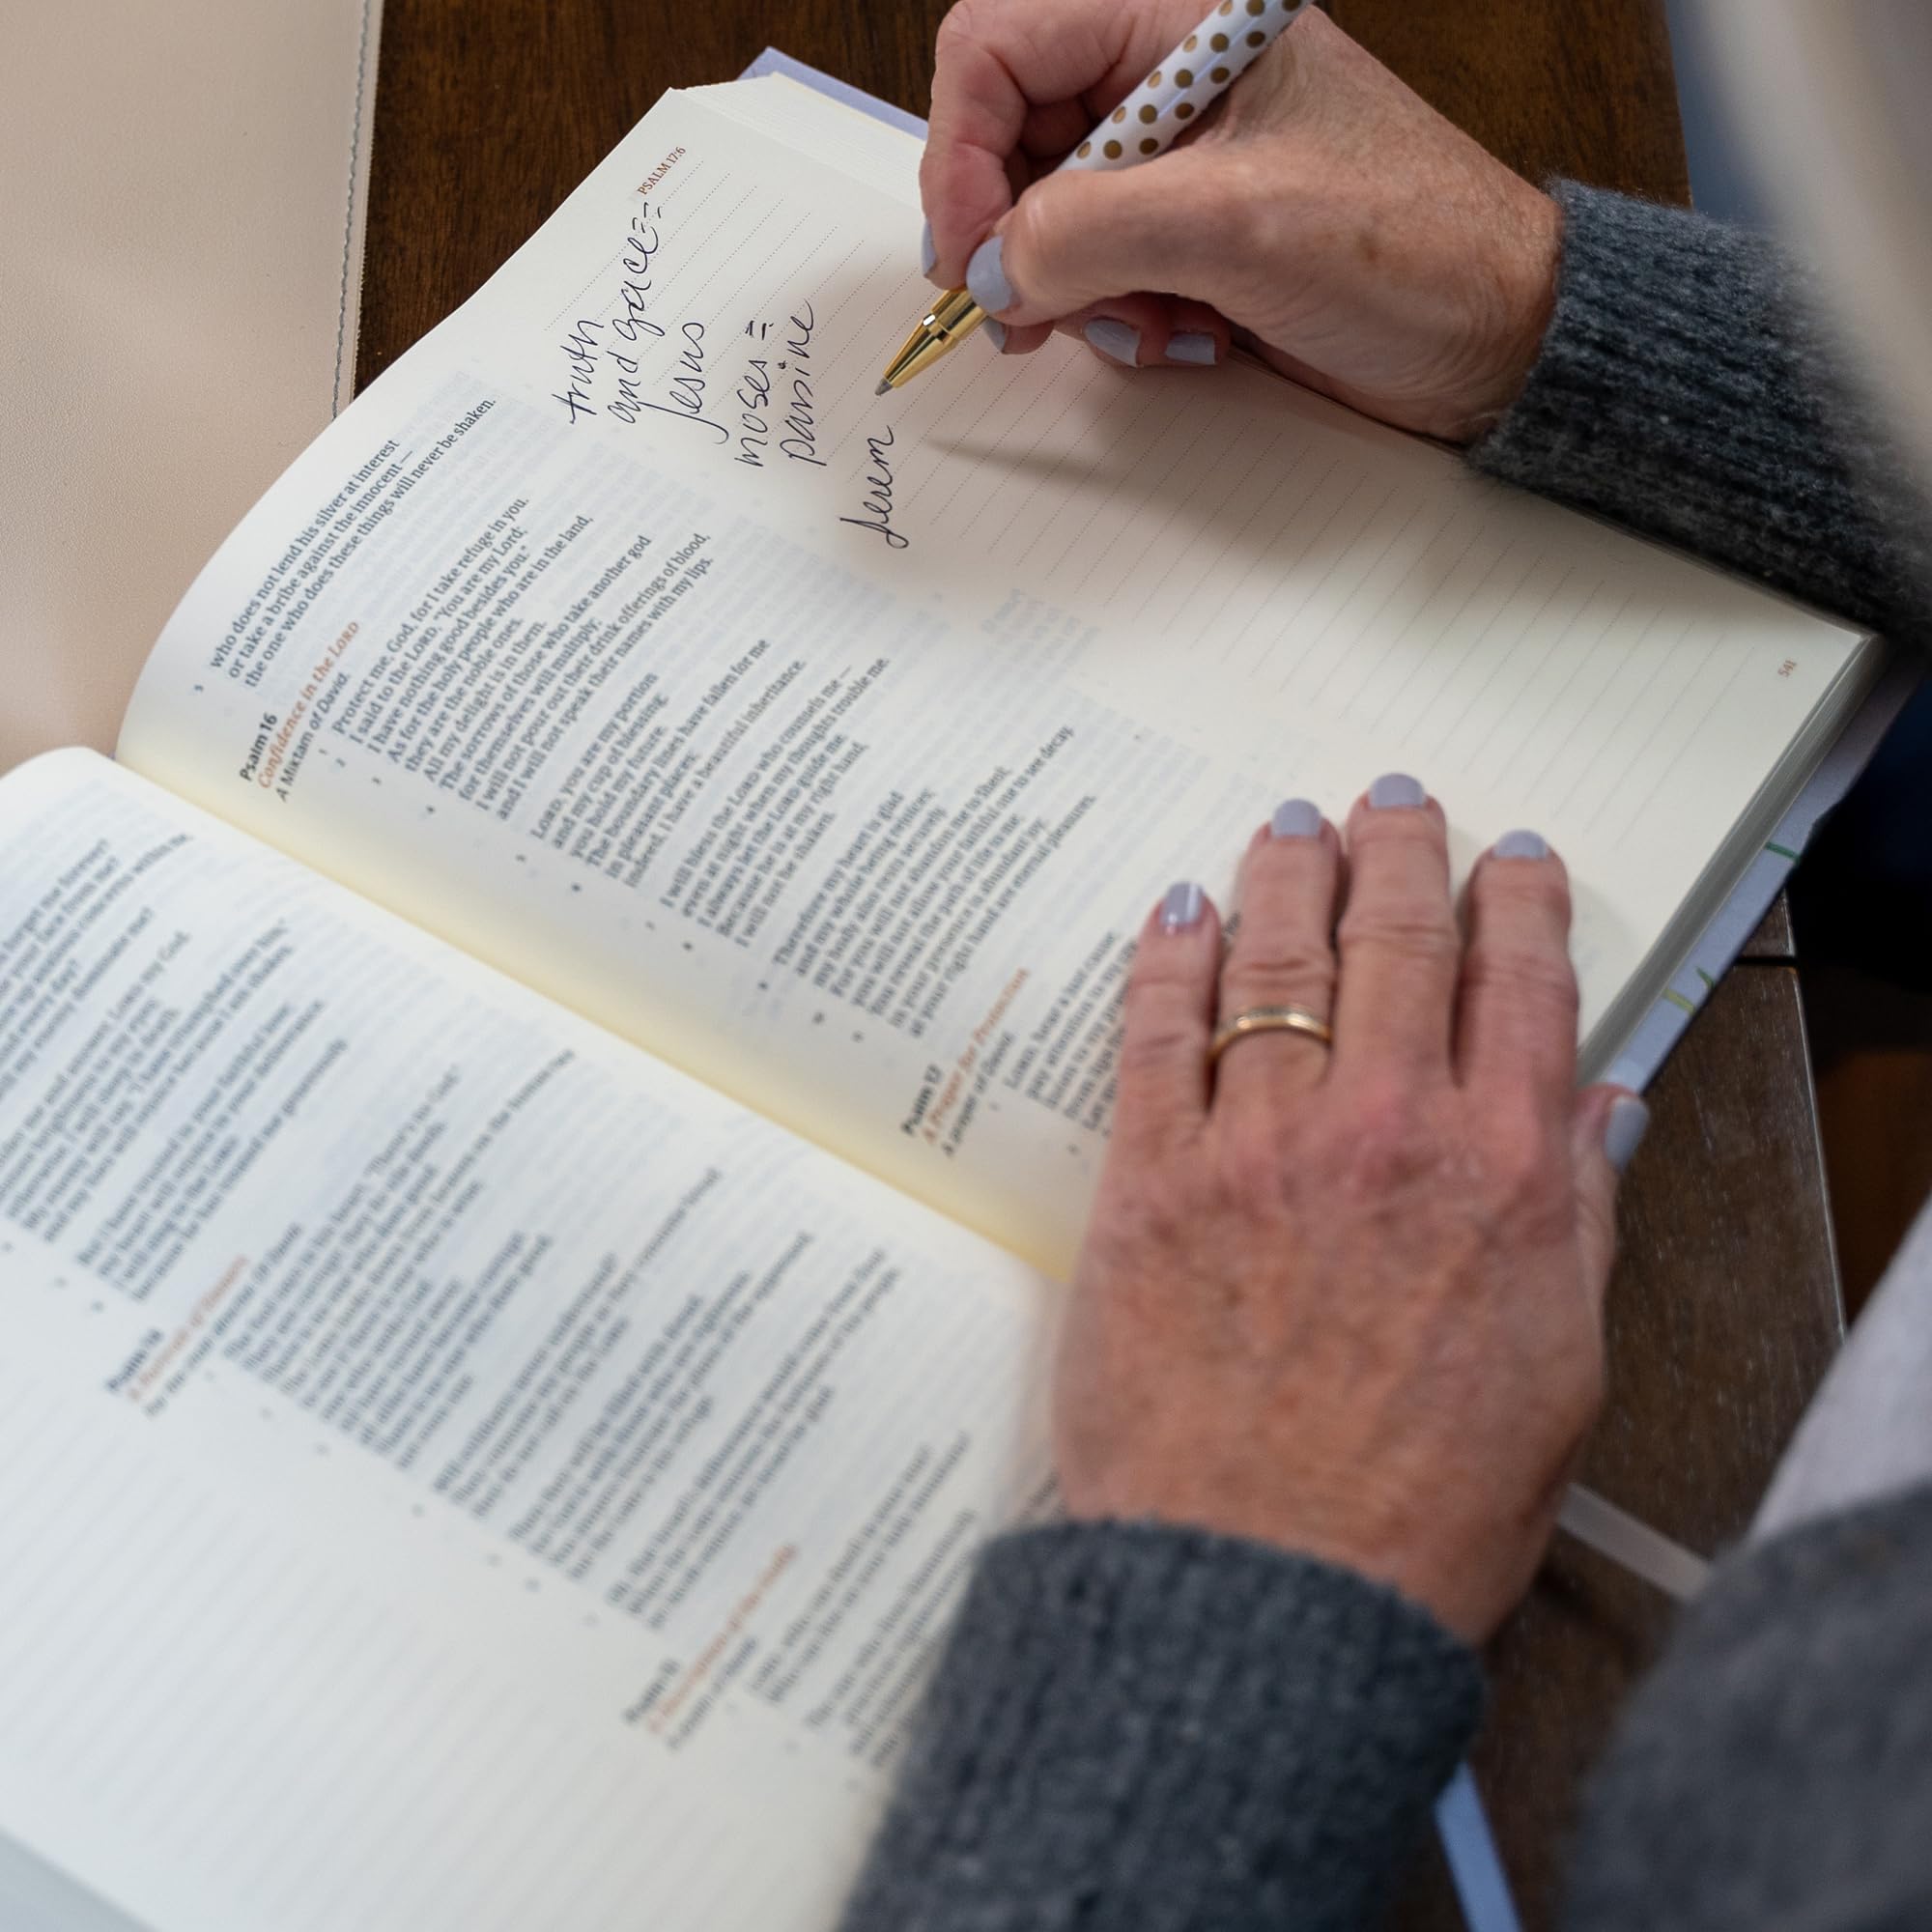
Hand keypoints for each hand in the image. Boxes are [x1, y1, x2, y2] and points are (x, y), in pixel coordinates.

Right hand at [923, 1, 1560, 440]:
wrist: (1496, 337)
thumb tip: (992, 266)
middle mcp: (1168, 78)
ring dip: (1074, 291)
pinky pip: (1096, 272)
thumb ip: (1091, 230)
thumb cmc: (1412, 249)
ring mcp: (1178, 162)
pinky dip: (1115, 317)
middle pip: (1010, 135)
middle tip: (1032, 314)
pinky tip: (1181, 339)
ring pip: (1045, 217)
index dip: (960, 149)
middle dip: (1017, 236)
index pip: (1000, 43)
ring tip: (1146, 328)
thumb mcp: (1237, 227)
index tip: (969, 251)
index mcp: (1180, 17)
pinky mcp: (1189, 236)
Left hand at [1056, 784, 1646, 1642]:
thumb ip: (1577, 1214)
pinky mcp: (1149, 1182)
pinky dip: (1170, 959)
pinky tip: (1180, 914)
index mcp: (1500, 1176)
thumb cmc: (1416, 1507)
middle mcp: (1383, 1133)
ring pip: (1274, 959)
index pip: (1520, 985)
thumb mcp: (1559, 1368)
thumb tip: (1600, 1107)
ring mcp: (1258, 1147)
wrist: (1265, 1587)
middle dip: (1400, 851)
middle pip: (1396, 941)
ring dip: (1285, 874)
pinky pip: (1156, 1033)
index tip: (1511, 860)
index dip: (1517, 902)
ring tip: (1290, 825)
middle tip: (1392, 804)